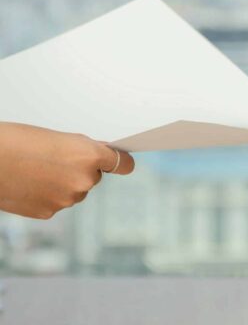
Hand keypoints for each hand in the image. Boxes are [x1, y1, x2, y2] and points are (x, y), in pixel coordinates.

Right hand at [0, 123, 133, 218]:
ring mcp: (68, 199)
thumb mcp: (60, 137)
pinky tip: (33, 184)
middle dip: (81, 171)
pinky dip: (50, 195)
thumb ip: (86, 149)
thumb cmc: (18, 141)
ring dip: (65, 184)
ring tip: (38, 170)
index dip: (123, 162)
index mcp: (90, 156)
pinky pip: (58, 202)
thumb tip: (102, 155)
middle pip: (94, 177)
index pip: (122, 163)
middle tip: (56, 160)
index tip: (125, 163)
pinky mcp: (51, 212)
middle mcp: (84, 180)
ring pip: (75, 191)